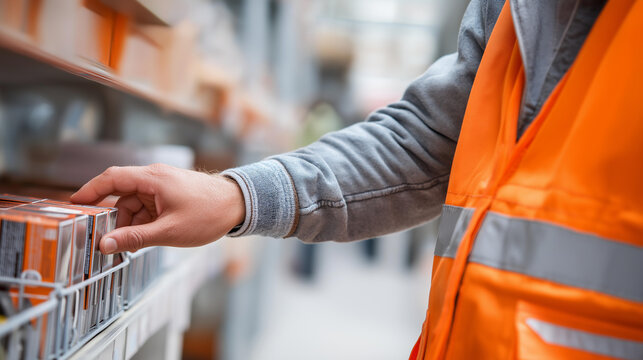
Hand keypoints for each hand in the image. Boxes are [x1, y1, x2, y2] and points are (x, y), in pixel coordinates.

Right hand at [70, 164, 244, 253]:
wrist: (239, 205)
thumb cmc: (208, 214)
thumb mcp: (169, 231)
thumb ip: (135, 238)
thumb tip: (104, 245)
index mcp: (152, 178)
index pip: (111, 179)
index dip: (89, 191)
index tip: (73, 205)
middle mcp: (155, 177)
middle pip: (122, 195)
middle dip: (114, 219)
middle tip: (106, 241)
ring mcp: (163, 185)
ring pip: (135, 204)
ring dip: (131, 224)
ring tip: (132, 245)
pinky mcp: (171, 194)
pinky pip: (148, 207)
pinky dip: (144, 222)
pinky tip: (145, 238)